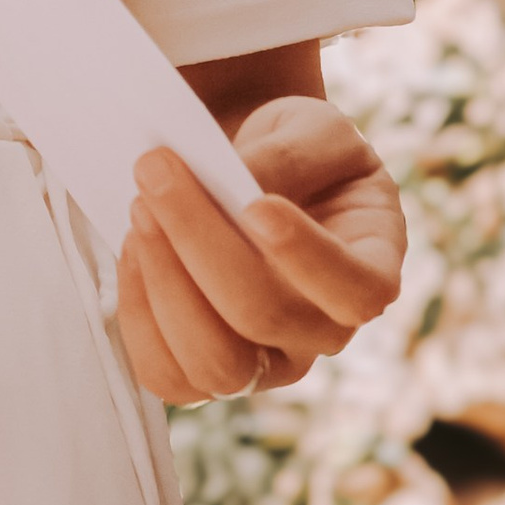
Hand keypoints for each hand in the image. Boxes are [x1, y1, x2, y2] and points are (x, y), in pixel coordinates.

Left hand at [114, 96, 405, 402]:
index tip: (256, 204)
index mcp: (371, 269)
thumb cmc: (296, 151)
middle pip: (264, 316)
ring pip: (215, 362)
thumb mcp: (313, 129)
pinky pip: (168, 375)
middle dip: (199, 239)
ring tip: (140, 208)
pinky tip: (133, 248)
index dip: (309, 258)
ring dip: (164, 281)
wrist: (252, 171)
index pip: (359, 292)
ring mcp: (267, 363)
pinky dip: (139, 312)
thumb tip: (238, 181)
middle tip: (154, 169)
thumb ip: (290, 154)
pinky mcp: (206, 373)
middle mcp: (324, 332)